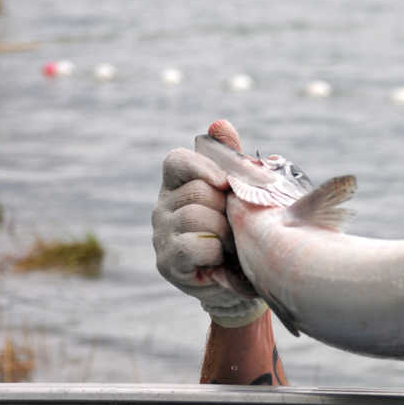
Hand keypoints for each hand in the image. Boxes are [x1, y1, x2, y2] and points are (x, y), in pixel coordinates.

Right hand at [152, 120, 267, 326]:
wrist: (242, 280)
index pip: (177, 161)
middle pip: (197, 191)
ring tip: (231, 244)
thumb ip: (230, 160)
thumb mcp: (239, 195)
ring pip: (198, 218)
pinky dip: (215, 253)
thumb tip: (220, 124)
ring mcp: (161, 234)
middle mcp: (163, 206)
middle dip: (225, 208)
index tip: (223, 182)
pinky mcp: (167, 261)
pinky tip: (220, 260)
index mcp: (179, 184)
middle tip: (235, 225)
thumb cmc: (241, 231)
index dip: (201, 167)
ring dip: (225, 232)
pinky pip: (194, 246)